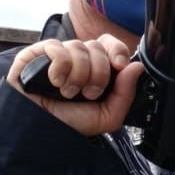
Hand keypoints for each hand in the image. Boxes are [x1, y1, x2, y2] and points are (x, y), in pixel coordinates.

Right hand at [7, 36, 142, 137]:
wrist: (41, 130)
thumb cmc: (70, 122)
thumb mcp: (107, 116)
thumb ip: (125, 93)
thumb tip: (137, 66)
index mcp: (96, 67)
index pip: (111, 44)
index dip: (117, 50)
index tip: (119, 65)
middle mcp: (78, 58)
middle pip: (97, 46)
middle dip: (98, 73)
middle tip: (89, 93)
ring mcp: (58, 53)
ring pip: (79, 47)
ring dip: (78, 75)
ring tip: (69, 93)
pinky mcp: (37, 53)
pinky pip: (57, 48)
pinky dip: (60, 68)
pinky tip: (55, 83)